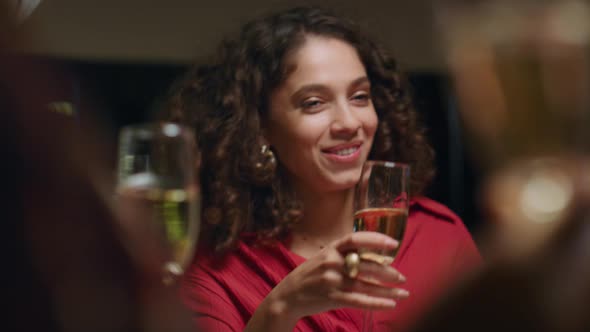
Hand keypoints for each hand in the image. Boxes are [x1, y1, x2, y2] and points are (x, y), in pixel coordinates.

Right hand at [260, 232, 408, 326]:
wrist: (288, 295)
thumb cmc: (310, 275)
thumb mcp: (323, 257)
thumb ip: (344, 254)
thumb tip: (373, 255)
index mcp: (331, 249)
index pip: (355, 239)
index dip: (375, 239)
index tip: (393, 244)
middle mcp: (332, 262)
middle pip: (366, 265)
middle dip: (387, 272)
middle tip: (401, 277)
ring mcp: (332, 281)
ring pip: (366, 285)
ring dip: (388, 291)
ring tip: (403, 293)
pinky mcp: (332, 298)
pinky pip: (359, 301)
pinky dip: (377, 303)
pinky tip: (390, 304)